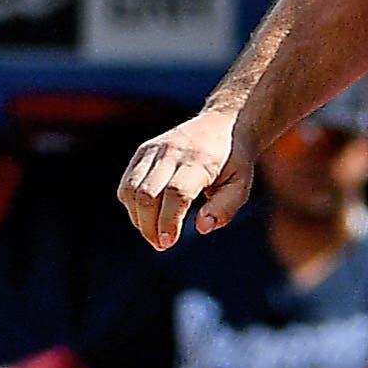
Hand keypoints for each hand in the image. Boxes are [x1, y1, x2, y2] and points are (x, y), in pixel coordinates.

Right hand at [119, 108, 253, 249]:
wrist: (222, 123)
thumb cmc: (234, 161)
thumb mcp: (240, 185)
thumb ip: (225, 208)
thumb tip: (202, 228)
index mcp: (199, 160)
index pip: (176, 193)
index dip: (168, 221)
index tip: (168, 242)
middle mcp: (172, 152)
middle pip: (147, 194)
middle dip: (149, 226)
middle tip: (162, 245)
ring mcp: (153, 150)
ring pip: (131, 190)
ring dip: (138, 218)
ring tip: (155, 233)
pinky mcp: (143, 152)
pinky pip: (127, 184)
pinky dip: (132, 206)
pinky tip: (148, 216)